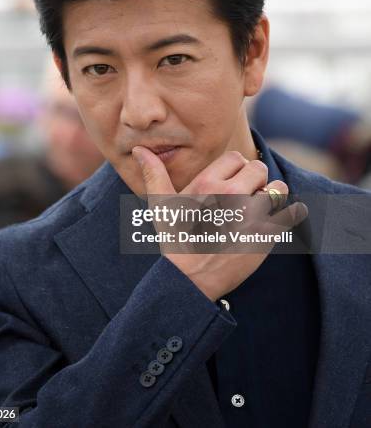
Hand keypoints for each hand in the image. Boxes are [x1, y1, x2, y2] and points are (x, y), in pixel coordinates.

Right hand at [132, 147, 307, 300]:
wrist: (190, 281)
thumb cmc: (175, 241)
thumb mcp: (161, 207)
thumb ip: (154, 174)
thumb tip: (139, 149)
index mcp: (208, 183)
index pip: (236, 158)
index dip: (235, 170)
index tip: (230, 184)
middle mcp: (232, 195)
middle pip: (259, 169)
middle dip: (254, 181)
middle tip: (244, 198)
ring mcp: (252, 215)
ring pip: (277, 188)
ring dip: (272, 196)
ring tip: (259, 209)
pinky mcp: (268, 235)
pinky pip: (291, 213)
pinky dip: (291, 214)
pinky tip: (281, 218)